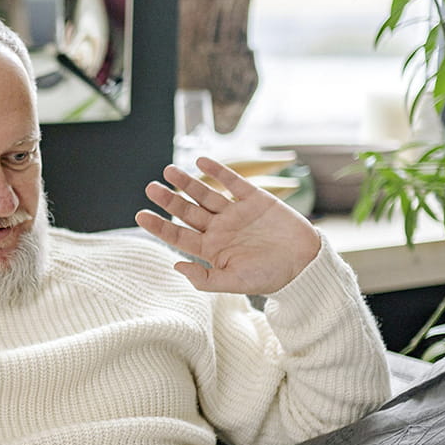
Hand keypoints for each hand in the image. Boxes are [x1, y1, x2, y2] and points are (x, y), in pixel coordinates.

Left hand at [135, 156, 320, 294]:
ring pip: (205, 194)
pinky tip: (201, 161)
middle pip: (187, 211)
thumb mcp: (234, 282)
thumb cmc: (270, 277)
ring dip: (187, 182)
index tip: (140, 215)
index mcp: (211, 249)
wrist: (304, 263)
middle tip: (150, 188)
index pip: (178, 235)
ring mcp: (236, 212)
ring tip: (169, 171)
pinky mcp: (255, 199)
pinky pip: (232, 182)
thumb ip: (204, 278)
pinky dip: (218, 171)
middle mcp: (219, 229)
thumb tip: (175, 264)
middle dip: (169, 199)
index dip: (159, 225)